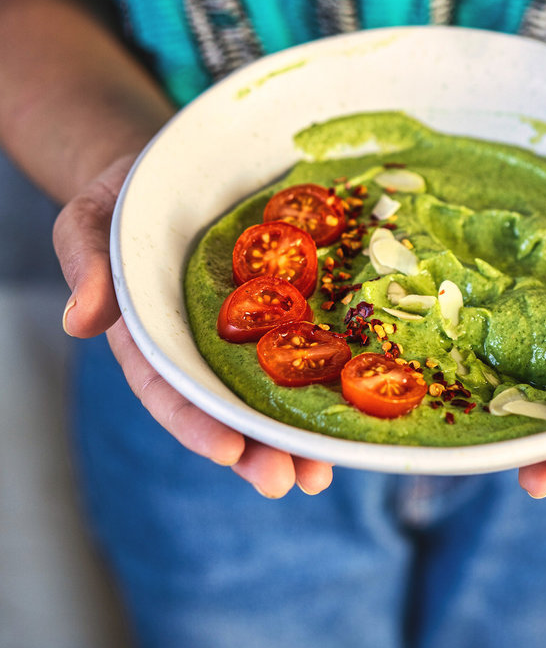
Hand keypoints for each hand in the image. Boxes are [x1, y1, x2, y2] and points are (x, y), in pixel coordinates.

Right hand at [55, 156, 332, 497]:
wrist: (178, 166)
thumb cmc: (125, 198)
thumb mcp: (91, 219)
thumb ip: (87, 263)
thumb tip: (79, 321)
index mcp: (152, 335)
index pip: (169, 387)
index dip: (195, 421)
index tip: (226, 449)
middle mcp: (206, 345)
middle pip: (230, 405)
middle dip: (258, 448)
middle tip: (286, 481)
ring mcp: (254, 327)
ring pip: (277, 388)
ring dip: (300, 433)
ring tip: (322, 473)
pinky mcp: (295, 302)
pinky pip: (318, 337)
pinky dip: (339, 372)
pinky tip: (364, 405)